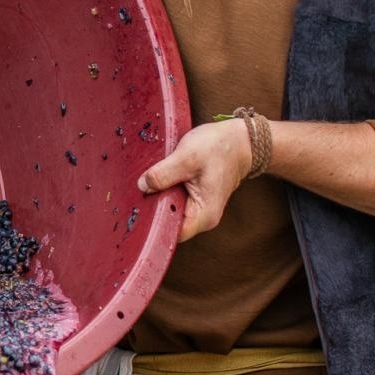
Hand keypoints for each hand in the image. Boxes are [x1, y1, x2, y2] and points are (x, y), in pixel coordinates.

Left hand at [137, 119, 252, 240]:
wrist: (240, 140)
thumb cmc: (219, 148)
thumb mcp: (187, 157)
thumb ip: (163, 174)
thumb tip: (142, 186)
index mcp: (203, 215)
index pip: (170, 234)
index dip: (151, 223)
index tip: (135, 209)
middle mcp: (201, 218)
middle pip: (167, 223)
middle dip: (150, 210)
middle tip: (134, 194)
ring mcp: (198, 210)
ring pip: (169, 211)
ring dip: (156, 199)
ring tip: (143, 185)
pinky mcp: (194, 199)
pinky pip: (173, 202)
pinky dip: (163, 192)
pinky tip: (154, 181)